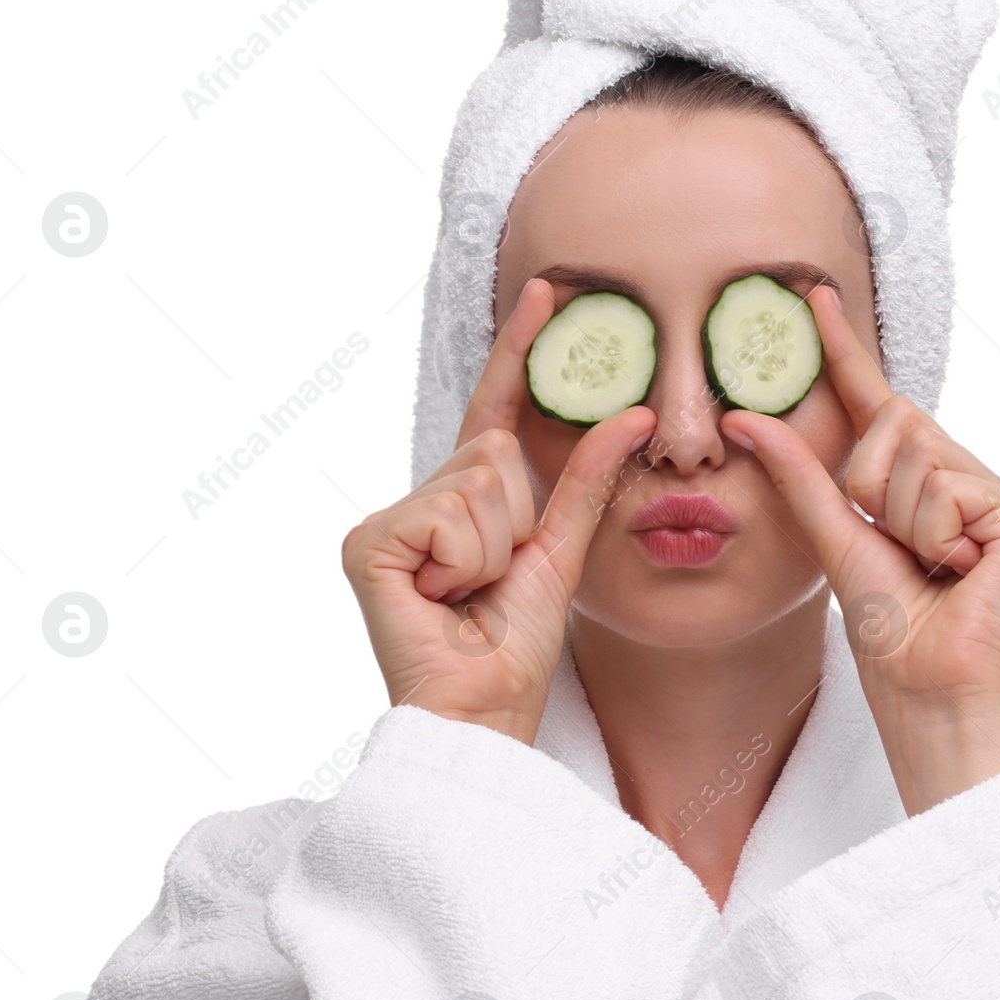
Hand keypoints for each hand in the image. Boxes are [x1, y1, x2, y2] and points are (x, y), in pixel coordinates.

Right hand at [341, 277, 654, 743]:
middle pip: (495, 450)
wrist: (484, 709)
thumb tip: (630, 411)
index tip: (549, 290)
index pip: (498, 411)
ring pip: (480, 479)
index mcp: (462, 500)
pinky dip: (467, 559)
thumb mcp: (562, 550)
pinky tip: (443, 598)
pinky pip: (453, 512)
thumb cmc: (514, 643)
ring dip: (496, 546)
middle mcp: (417, 500)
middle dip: (518, 518)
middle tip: (493, 581)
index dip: (521, 353)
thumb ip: (588, 479)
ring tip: (470, 596)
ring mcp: (386, 520)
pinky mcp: (369, 543)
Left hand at [718, 285, 999, 812]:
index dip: (846, 353)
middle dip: (869, 484)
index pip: (878, 404)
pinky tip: (959, 575)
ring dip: (899, 518)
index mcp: (920, 483)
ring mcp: (999, 496)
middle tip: (896, 549)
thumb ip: (798, 473)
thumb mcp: (832, 536)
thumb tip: (743, 416)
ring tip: (930, 571)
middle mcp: (965, 478)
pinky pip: (947, 488)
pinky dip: (933, 536)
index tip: (812, 298)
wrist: (927, 693)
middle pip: (893, 421)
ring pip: (915, 452)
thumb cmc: (886, 630)